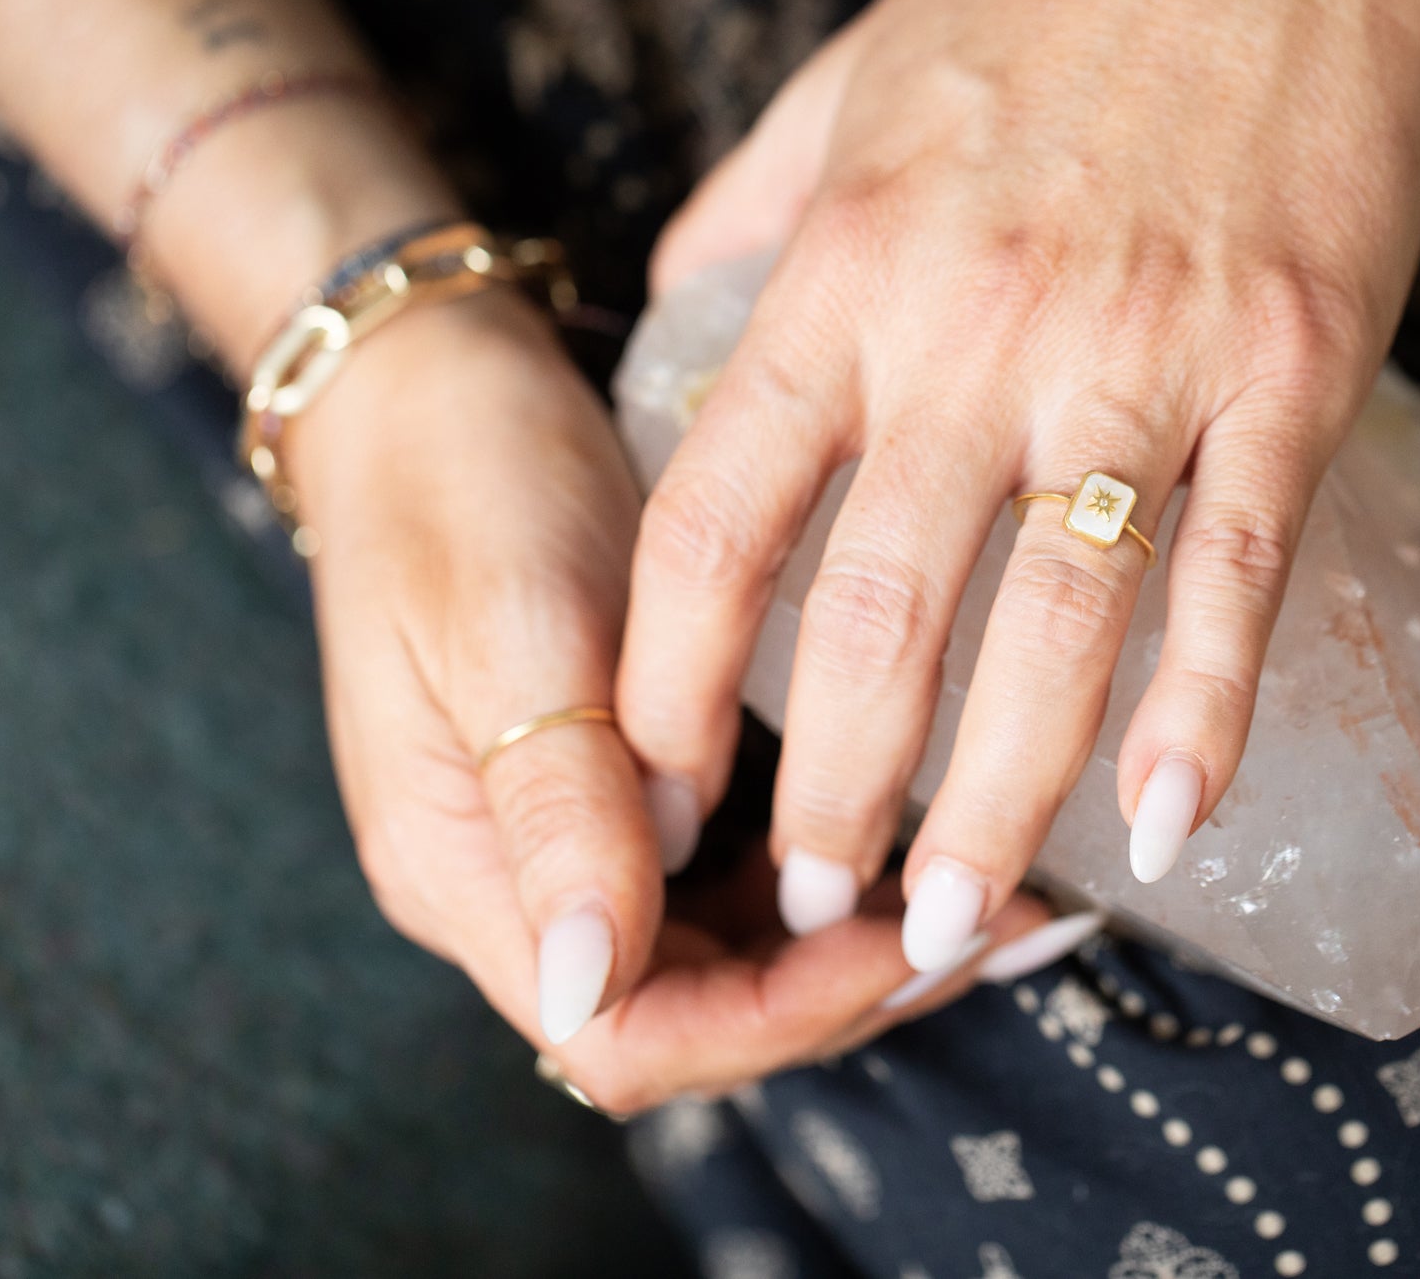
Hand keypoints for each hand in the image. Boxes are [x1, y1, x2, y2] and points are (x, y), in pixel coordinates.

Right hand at [287, 292, 1049, 1112]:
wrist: (428, 386)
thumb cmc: (459, 483)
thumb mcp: (510, 630)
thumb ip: (555, 807)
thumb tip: (592, 982)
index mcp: (460, 868)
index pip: (621, 1034)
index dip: (775, 1016)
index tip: (908, 935)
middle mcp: (516, 885)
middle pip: (690, 1016)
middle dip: (844, 986)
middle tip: (991, 921)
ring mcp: (569, 844)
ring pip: (725, 959)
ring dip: (851, 941)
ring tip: (984, 887)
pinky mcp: (619, 792)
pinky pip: (730, 880)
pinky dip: (824, 876)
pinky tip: (913, 831)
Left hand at [619, 0, 1419, 967]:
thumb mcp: (846, 99)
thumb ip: (744, 221)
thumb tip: (666, 317)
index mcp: (845, 278)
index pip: (720, 517)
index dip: (672, 676)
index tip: (657, 785)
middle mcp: (973, 334)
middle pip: (876, 610)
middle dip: (832, 785)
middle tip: (809, 899)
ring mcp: (1136, 356)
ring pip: (1051, 622)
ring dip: (999, 795)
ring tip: (952, 916)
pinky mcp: (1285, 370)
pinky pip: (1238, 569)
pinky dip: (1205, 708)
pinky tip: (1168, 821)